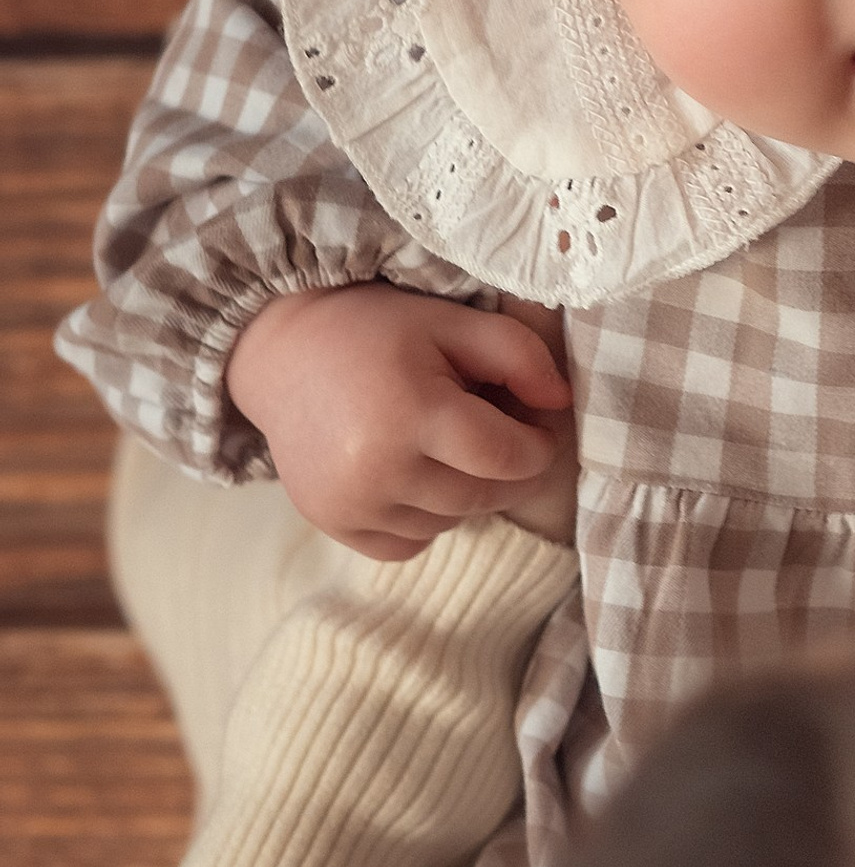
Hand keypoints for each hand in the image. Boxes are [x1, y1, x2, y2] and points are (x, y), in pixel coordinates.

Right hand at [228, 284, 573, 560]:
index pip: (509, 459)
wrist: (279, 353)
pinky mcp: (333, 523)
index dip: (538, 446)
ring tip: (440, 445)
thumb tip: (562, 403)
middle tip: (496, 434)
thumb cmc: (377, 333)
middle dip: (507, 471)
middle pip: (485, 497)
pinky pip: (411, 543)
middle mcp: (377, 467)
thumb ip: (520, 355)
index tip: (535, 426)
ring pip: (452, 523)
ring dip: (464, 492)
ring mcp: (351, 503)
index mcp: (410, 411)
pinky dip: (423, 517)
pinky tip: (407, 472)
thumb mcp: (453, 323)